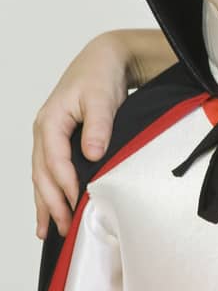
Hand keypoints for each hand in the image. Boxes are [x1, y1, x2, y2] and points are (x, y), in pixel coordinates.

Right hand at [32, 31, 138, 236]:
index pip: (54, 159)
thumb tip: (92, 153)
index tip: (76, 203)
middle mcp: (43, 131)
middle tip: (62, 228)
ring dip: (45, 203)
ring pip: (41, 176)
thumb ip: (98, 126)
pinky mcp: (57, 142)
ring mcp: (47, 138)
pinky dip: (48, 192)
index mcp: (50, 121)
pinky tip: (50, 211)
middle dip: (50, 202)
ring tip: (48, 231)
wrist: (102, 60)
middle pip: (42, 173)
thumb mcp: (102, 97)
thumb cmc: (100, 76)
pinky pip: (48, 172)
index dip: (64, 183)